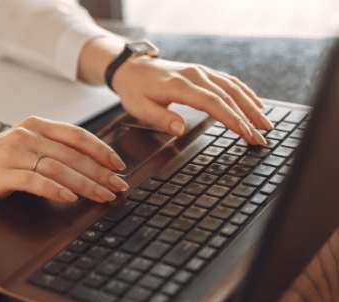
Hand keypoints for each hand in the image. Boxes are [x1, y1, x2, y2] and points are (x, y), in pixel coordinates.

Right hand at [0, 117, 128, 204]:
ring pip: (59, 167)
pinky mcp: (4, 173)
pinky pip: (36, 181)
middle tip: (118, 186)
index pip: (77, 135)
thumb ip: (51, 149)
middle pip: (73, 154)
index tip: (119, 165)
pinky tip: (70, 198)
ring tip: (103, 196)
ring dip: (86, 183)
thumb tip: (89, 165)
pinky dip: (56, 189)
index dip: (102, 150)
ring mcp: (15, 153)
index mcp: (36, 126)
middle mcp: (27, 135)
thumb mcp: (24, 146)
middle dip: (101, 172)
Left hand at [78, 37, 272, 144]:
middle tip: (262, 137)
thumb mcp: (140, 108)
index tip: (246, 134)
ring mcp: (201, 72)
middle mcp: (195, 76)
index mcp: (180, 86)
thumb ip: (162, 118)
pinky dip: (245, 93)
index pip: (213, 103)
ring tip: (265, 124)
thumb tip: (180, 129)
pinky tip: (255, 104)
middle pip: (228, 96)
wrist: (131, 68)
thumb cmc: (135, 90)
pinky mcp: (202, 73)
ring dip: (251, 106)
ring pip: (233, 88)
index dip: (232, 119)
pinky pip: (229, 81)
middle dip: (248, 118)